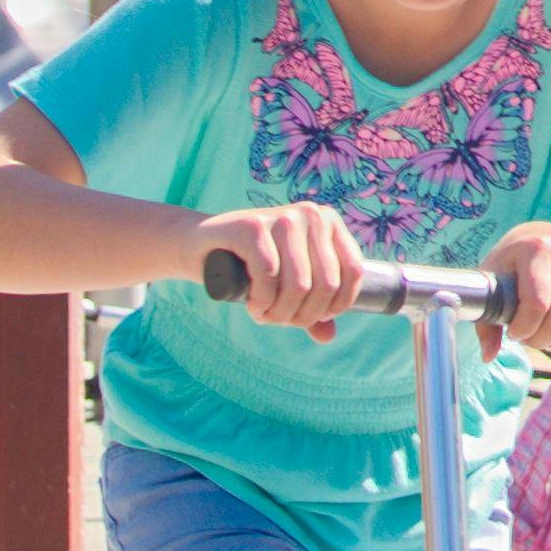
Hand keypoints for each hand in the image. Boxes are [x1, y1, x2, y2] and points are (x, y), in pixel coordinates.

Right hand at [200, 202, 374, 329]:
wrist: (198, 244)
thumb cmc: (249, 265)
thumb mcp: (286, 285)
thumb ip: (311, 307)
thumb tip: (329, 336)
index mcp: (328, 222)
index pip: (352, 271)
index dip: (336, 305)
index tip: (311, 317)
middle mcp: (310, 214)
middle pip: (325, 284)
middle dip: (302, 315)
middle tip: (278, 319)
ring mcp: (282, 217)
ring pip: (299, 284)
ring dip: (280, 312)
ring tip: (265, 315)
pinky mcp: (253, 226)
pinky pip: (268, 275)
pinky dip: (262, 301)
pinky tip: (254, 306)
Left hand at [488, 219, 550, 354]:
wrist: (544, 239)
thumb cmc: (514, 268)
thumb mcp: (494, 286)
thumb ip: (487, 321)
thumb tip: (489, 356)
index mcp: (535, 248)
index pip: (536, 303)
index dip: (525, 329)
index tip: (514, 334)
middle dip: (544, 339)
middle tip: (532, 340)